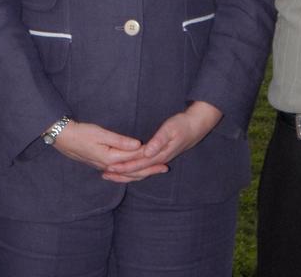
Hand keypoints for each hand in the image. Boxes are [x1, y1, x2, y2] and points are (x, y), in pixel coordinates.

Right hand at [53, 120, 160, 175]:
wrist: (63, 138)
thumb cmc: (82, 133)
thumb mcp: (101, 133)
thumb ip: (120, 141)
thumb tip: (138, 145)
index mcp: (110, 158)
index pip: (134, 159)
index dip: (149, 156)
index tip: (163, 154)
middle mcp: (108, 166)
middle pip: (133, 170)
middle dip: (150, 169)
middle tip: (165, 168)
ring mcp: (104, 167)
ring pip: (127, 173)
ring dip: (141, 172)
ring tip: (154, 171)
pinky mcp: (101, 164)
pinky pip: (120, 172)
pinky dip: (130, 172)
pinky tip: (134, 171)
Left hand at [101, 101, 222, 182]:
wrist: (196, 127)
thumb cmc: (182, 125)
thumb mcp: (170, 129)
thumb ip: (159, 140)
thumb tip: (147, 152)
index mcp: (159, 154)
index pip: (139, 164)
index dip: (125, 166)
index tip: (111, 168)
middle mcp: (158, 159)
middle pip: (138, 171)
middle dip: (121, 173)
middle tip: (105, 174)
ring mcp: (159, 159)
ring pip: (140, 171)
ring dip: (126, 173)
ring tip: (111, 174)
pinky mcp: (159, 156)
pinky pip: (144, 167)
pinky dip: (134, 169)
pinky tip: (126, 168)